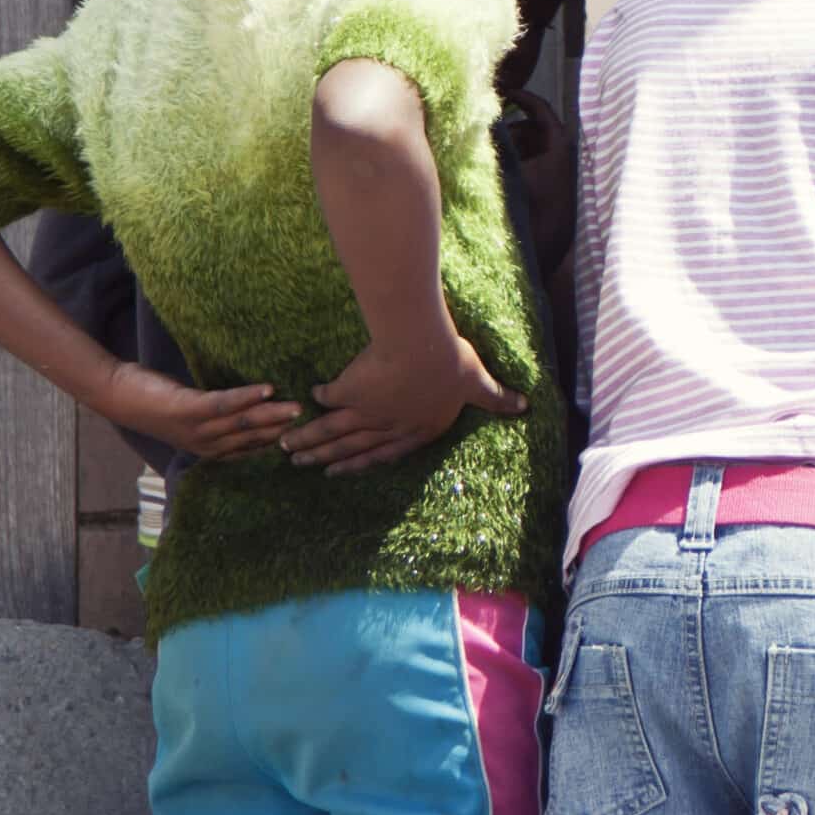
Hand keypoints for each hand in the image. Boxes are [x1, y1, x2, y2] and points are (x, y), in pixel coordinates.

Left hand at [98, 363, 300, 461]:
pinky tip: (267, 389)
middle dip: (283, 432)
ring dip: (272, 416)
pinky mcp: (187, 409)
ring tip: (298, 408)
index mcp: (210, 448)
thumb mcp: (191, 414)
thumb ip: (219, 414)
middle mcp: (206, 444)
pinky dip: (246, 397)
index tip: (306, 434)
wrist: (117, 394)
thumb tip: (251, 403)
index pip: (251, 448)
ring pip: (243, 424)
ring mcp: (197, 429)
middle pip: (253, 438)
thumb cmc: (156, 402)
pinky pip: (223, 404)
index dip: (277, 441)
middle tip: (314, 425)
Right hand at [282, 333, 526, 475]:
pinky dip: (321, 400)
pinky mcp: (350, 392)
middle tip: (302, 465)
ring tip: (289, 448)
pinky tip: (308, 401)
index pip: (388, 451)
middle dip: (327, 457)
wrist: (421, 344)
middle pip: (353, 447)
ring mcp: (368, 412)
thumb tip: (526, 405)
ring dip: (312, 441)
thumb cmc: (451, 361)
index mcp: (419, 427)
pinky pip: (332, 397)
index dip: (365, 462)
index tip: (342, 470)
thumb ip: (496, 396)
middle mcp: (390, 425)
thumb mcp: (478, 380)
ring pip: (335, 431)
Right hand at [507, 91, 576, 278]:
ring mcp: (559, 178)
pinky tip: (498, 172)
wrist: (541, 257)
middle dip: (513, 127)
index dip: (524, 98)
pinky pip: (536, 169)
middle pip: (538, 131)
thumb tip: (483, 120)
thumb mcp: (506, 171)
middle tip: (489, 129)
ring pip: (535, 151)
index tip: (505, 93)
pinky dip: (519, 164)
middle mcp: (563, 160)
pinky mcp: (553, 196)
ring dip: (514, 146)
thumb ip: (497, 143)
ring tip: (490, 151)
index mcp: (558, 148)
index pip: (543, 111)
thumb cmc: (525, 211)